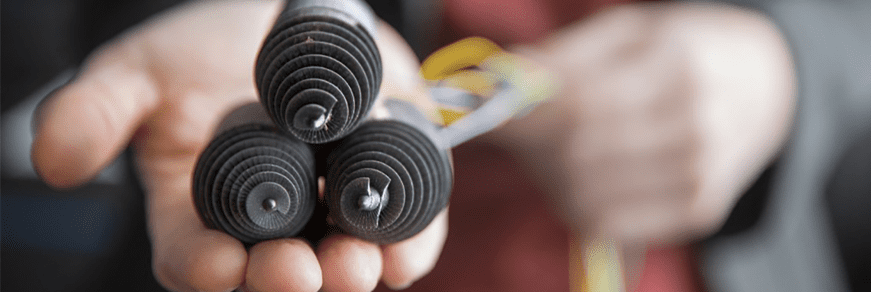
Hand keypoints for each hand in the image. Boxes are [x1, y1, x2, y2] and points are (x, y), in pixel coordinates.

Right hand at [31, 1, 444, 290]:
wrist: (283, 22)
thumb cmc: (203, 56)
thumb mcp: (139, 71)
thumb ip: (97, 111)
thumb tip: (55, 160)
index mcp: (201, 210)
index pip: (196, 256)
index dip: (205, 266)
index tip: (219, 266)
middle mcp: (271, 224)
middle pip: (276, 268)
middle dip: (286, 276)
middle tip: (298, 271)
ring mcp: (330, 210)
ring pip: (343, 255)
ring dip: (352, 268)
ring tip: (356, 265)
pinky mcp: (386, 189)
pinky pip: (404, 229)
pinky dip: (410, 243)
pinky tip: (407, 252)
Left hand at [494, 2, 794, 246]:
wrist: (761, 87)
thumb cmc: (680, 52)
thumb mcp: (630, 31)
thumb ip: (566, 55)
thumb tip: (500, 79)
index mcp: (679, 66)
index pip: (580, 100)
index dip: (523, 109)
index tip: (488, 107)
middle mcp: (698, 125)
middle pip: (579, 150)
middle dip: (531, 141)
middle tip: (513, 126)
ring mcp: (701, 174)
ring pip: (586, 193)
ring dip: (550, 173)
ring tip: (553, 147)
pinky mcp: (699, 211)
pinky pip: (607, 224)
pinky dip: (577, 204)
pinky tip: (581, 176)